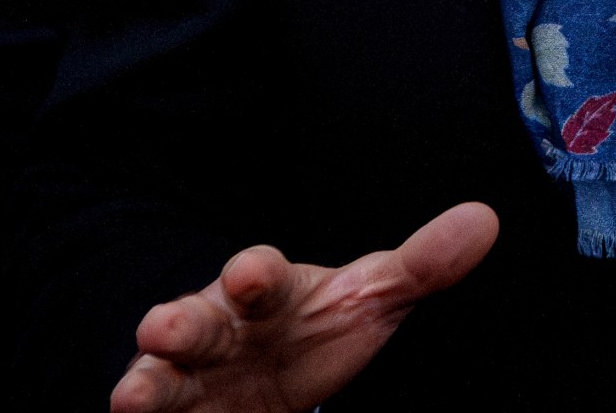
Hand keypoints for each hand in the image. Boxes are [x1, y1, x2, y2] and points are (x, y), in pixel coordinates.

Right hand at [111, 202, 498, 412]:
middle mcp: (217, 328)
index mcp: (266, 291)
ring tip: (130, 399)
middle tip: (158, 328)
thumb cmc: (316, 325)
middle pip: (193, 324)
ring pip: (160, 376)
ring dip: (145, 384)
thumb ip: (421, 266)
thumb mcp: (370, 297)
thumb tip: (486, 220)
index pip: (260, 276)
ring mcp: (189, 378)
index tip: (251, 271)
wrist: (270, 371)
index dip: (255, 273)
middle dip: (176, 326)